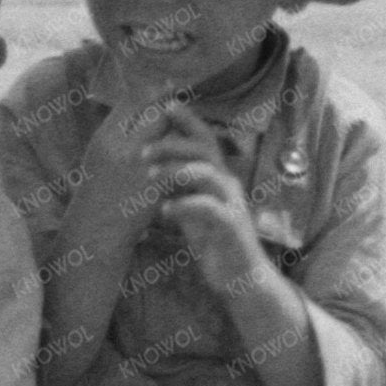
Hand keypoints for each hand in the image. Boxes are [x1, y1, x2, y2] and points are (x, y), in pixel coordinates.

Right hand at [83, 57, 181, 206]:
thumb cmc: (97, 194)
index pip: (131, 100)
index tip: (165, 86)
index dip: (151, 91)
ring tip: (190, 127)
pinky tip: (194, 154)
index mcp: (104, 137)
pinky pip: (177, 158)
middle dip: (170, 106)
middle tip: (183, 101)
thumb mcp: (98, 157)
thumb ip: (117, 135)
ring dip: (181, 129)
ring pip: (169, 132)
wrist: (97, 231)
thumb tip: (137, 113)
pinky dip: (186, 153)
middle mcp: (120, 145)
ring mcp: (138, 164)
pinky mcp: (155, 182)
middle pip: (153, 111)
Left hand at [146, 100, 271, 289]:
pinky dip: (184, 206)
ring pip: (207, 172)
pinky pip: (209, 208)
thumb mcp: (193, 207)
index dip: (186, 120)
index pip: (203, 138)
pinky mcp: (231, 227)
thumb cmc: (215, 241)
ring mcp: (232, 203)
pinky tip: (164, 212)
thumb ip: (180, 186)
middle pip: (205, 147)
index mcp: (218, 175)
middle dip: (172, 142)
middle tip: (142, 150)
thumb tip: (154, 163)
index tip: (161, 105)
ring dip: (175, 170)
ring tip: (149, 176)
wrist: (242, 280)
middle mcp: (227, 183)